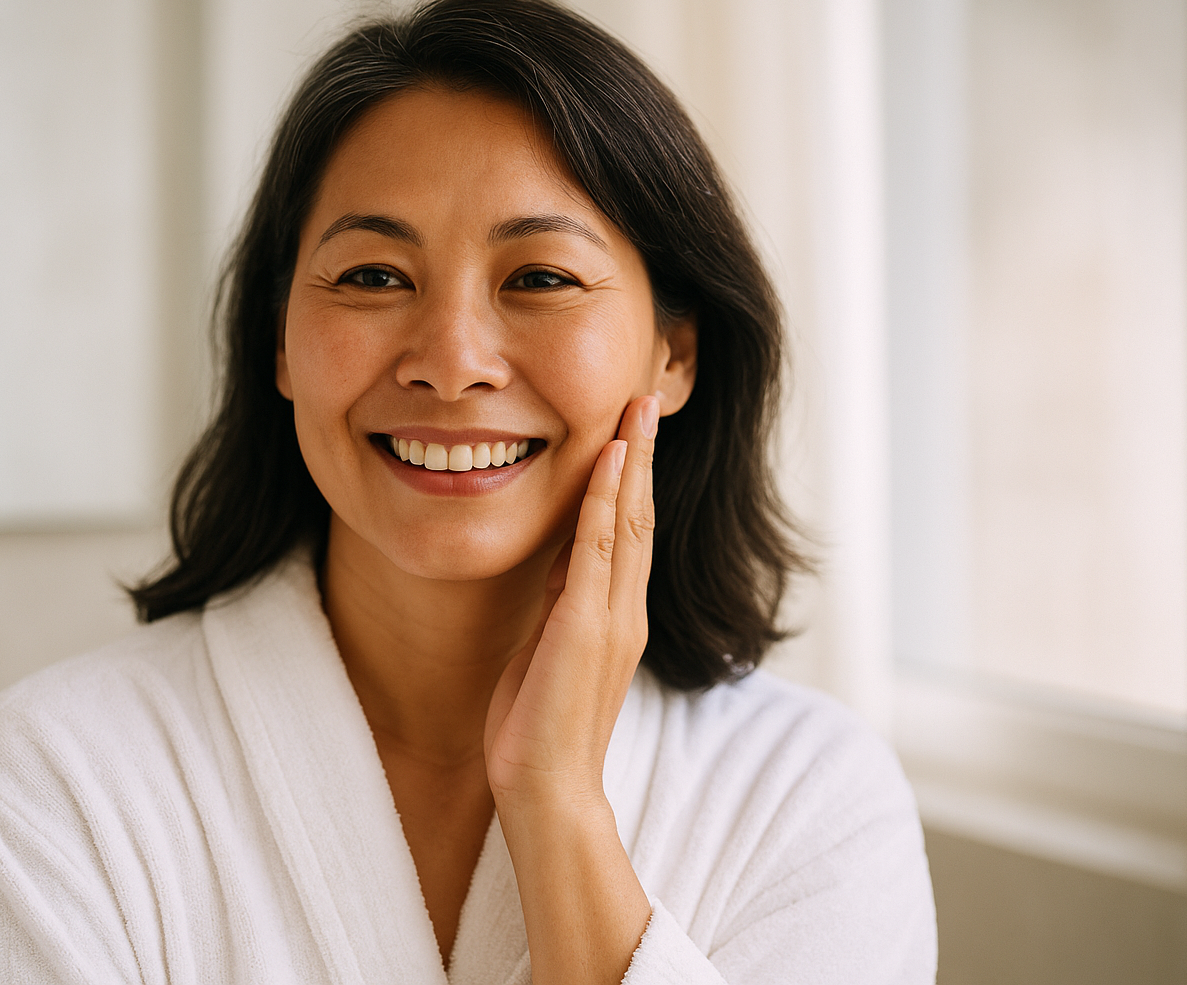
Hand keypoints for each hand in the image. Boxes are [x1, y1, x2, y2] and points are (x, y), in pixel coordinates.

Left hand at [482, 394, 658, 984]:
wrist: (548, 790)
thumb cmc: (540, 729)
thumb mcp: (547, 650)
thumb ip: (560, 606)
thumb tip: (560, 564)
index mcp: (614, 616)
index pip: (629, 531)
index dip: (631, 477)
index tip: (629, 429)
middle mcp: (624, 610)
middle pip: (641, 514)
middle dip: (643, 453)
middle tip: (646, 396)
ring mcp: (611, 617)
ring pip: (630, 521)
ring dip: (633, 461)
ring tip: (638, 408)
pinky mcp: (588, 627)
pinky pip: (601, 551)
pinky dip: (608, 502)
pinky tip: (610, 461)